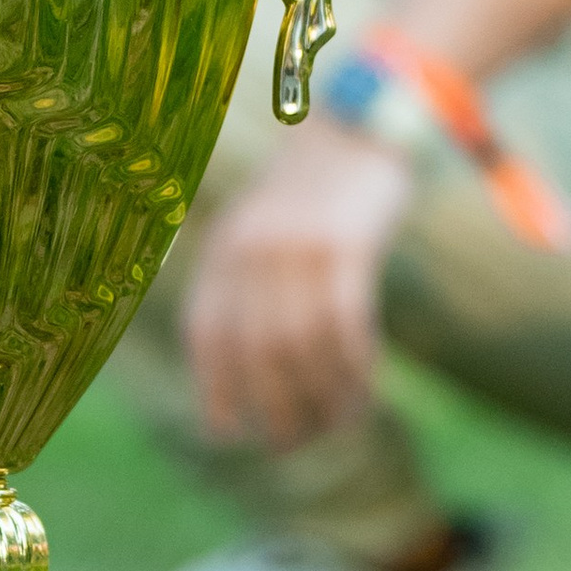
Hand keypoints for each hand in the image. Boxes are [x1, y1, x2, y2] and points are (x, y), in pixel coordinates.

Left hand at [183, 121, 411, 449]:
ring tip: (336, 425)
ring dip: (321, 399)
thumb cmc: (314, 192)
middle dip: (274, 409)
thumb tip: (253, 366)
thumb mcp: (264, 229)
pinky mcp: (345, 248)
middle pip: (256, 352)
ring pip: (303, 349)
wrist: (360, 128)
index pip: (207, 334)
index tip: (228, 434)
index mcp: (224, 250)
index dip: (213, 389)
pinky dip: (354, 371)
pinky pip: (345, 328)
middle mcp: (251, 251)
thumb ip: (249, 284)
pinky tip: (364, 393)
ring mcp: (297, 249)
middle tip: (293, 443)